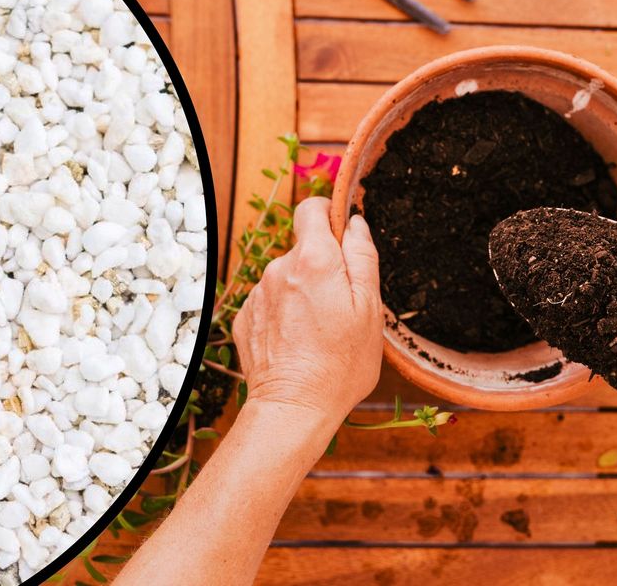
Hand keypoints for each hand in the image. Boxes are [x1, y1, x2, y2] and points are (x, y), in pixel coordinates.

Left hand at [232, 197, 383, 426]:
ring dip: (303, 292)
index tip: (343, 237)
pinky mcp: (246, 316)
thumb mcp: (370, 308)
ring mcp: (258, 293)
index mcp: (314, 260)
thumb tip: (355, 223)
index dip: (329, 216)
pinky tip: (297, 341)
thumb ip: (363, 257)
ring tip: (319, 330)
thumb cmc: (341, 363)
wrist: (294, 407)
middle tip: (341, 306)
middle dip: (323, 267)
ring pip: (287, 277)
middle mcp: (279, 268)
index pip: (311, 209)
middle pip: (303, 249)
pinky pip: (271, 301)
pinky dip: (285, 313)